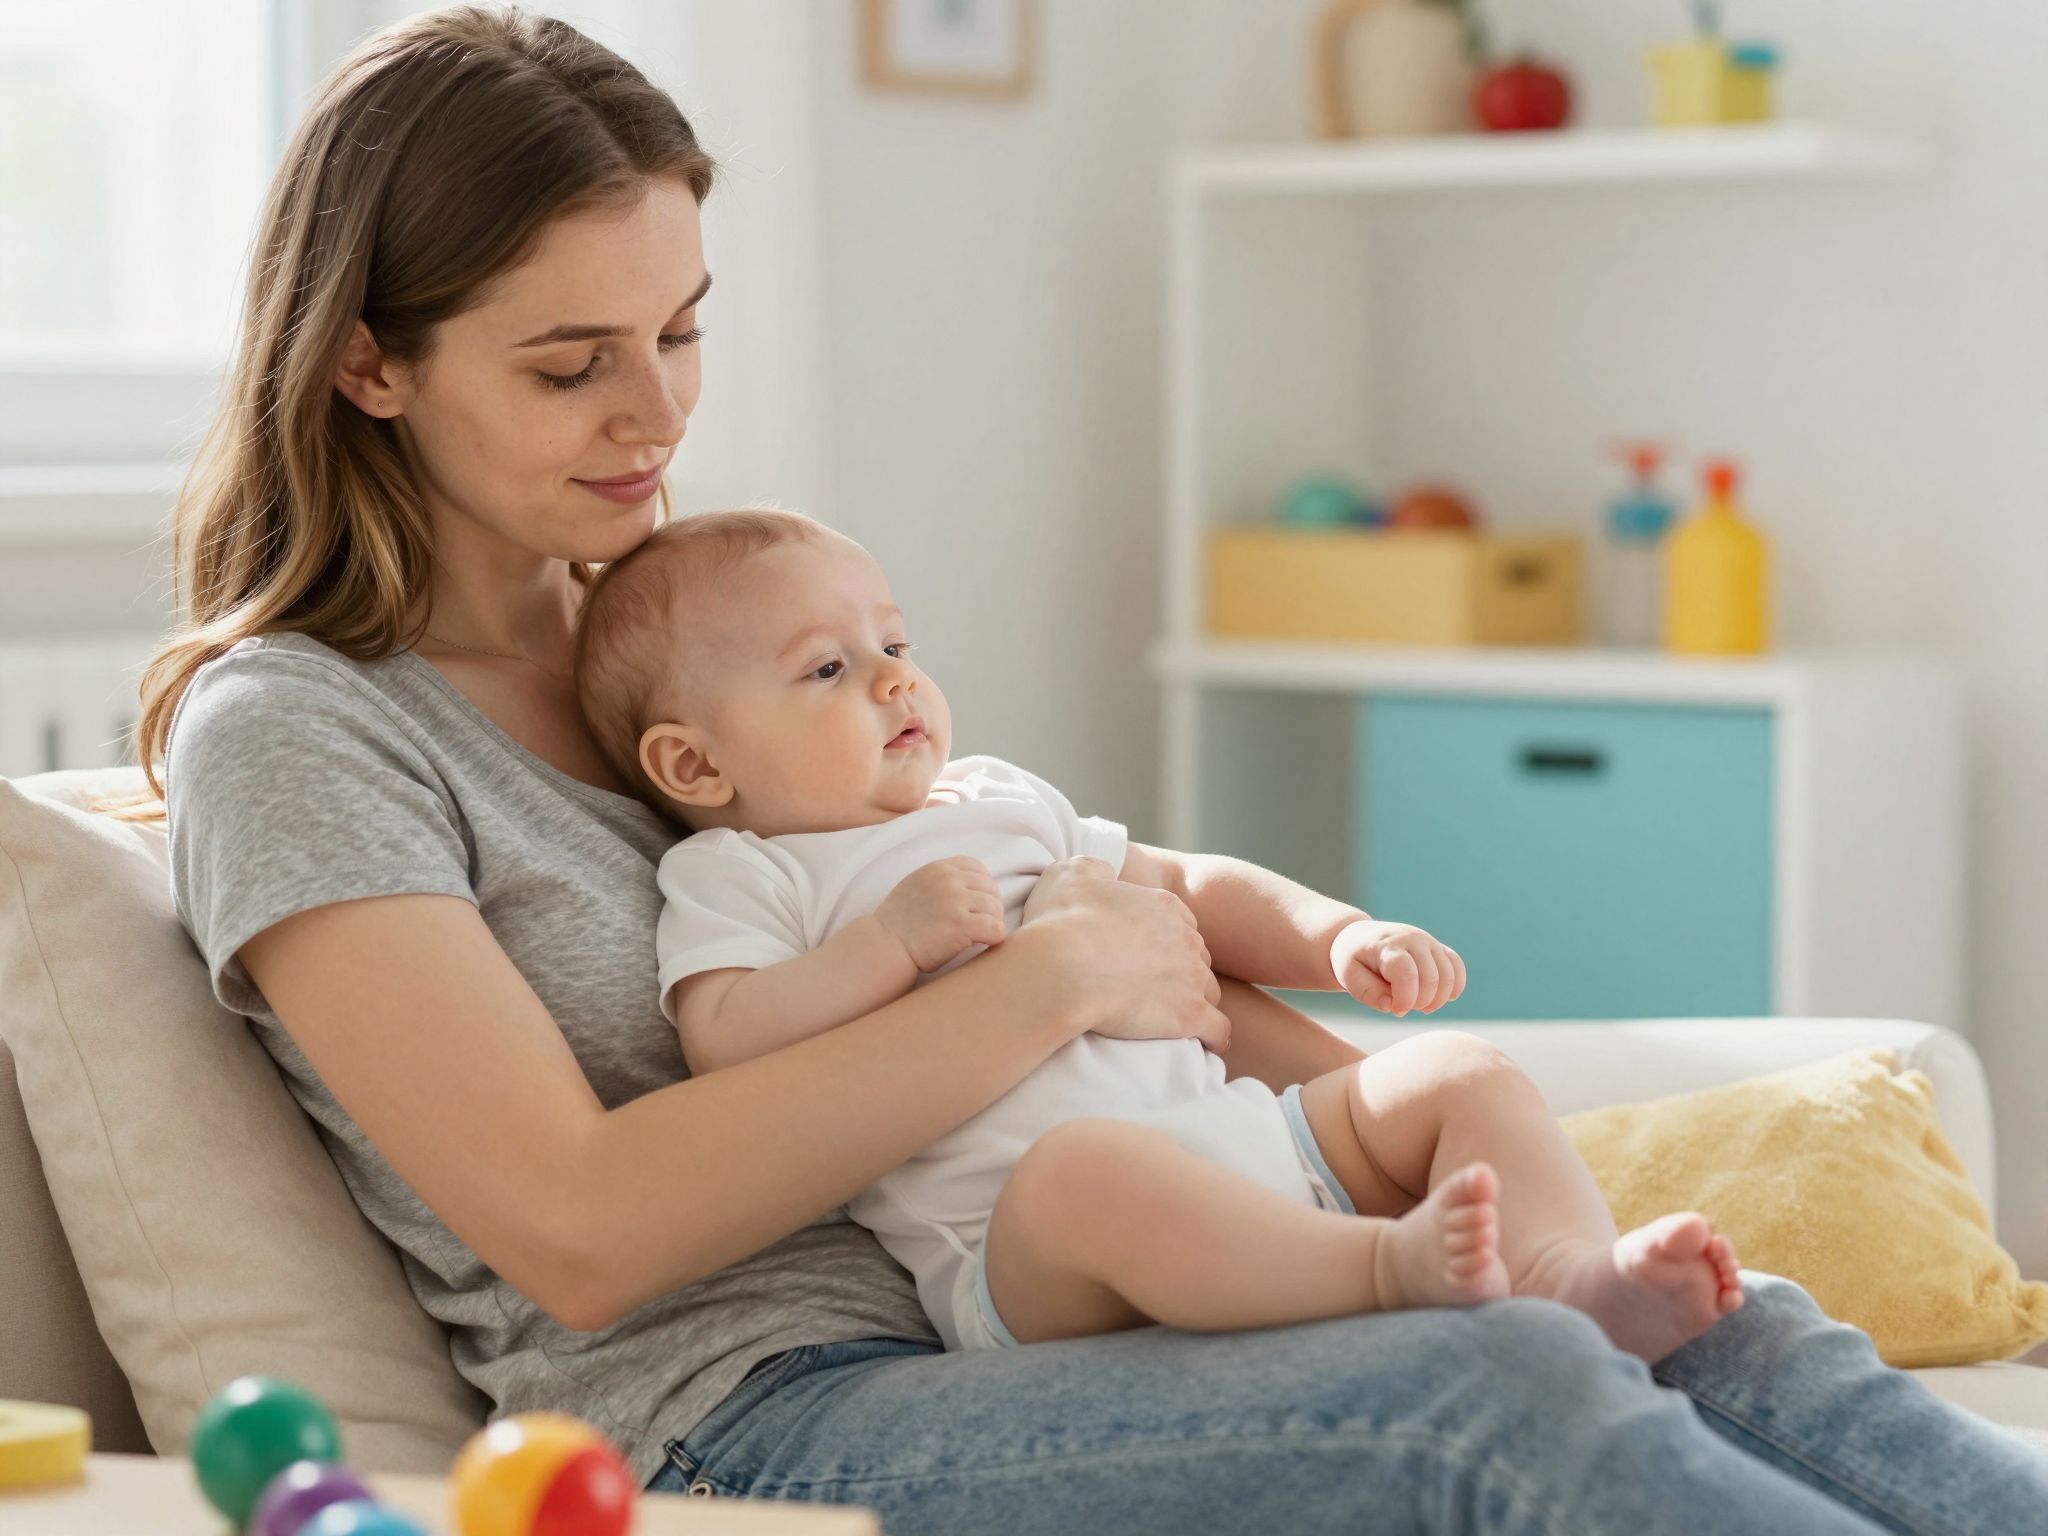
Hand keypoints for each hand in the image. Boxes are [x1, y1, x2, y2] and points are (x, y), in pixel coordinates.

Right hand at [876, 857, 1008, 972]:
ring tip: (981, 934)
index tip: (976, 903)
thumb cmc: (897, 922)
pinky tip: (986, 943)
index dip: (982, 885)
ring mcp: (955, 901)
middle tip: (981, 923)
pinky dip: (995, 937)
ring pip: (995, 908)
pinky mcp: (961, 925)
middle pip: (990, 887)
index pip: (976, 867)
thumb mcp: (915, 885)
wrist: (883, 945)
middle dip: (989, 905)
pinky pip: (996, 928)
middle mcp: (948, 880)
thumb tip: (966, 886)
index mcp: (938, 869)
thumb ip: (938, 880)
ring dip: (992, 922)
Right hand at [1019, 856, 1230, 1052]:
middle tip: (1151, 990)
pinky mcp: (1190, 1015)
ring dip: (1195, 1004)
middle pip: (1197, 958)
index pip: (1180, 923)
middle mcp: (1186, 938)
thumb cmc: (1060, 921)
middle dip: (1181, 972)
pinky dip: (1214, 1037)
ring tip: (1169, 1020)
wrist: (1060, 968)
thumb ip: (1095, 869)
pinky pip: (1219, 1030)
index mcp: (1163, 906)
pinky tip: (1202, 1044)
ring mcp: (1192, 977)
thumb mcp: (1071, 874)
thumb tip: (1104, 874)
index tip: (1144, 957)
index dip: (1164, 941)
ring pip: (1210, 992)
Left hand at [1331, 919, 1465, 1017]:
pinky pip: (1457, 969)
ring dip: (1436, 1000)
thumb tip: (1392, 1006)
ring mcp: (1429, 942)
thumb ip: (1368, 993)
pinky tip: (1439, 999)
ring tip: (1416, 1005)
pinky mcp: (1439, 948)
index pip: (1406, 973)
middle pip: (1430, 978)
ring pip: (1448, 976)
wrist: (1360, 938)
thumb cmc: (1353, 960)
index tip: (1395, 1011)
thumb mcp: (1348, 976)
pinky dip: (1454, 988)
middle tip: (1401, 1009)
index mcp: (1388, 945)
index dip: (1405, 999)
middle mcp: (1413, 939)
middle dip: (1419, 1003)